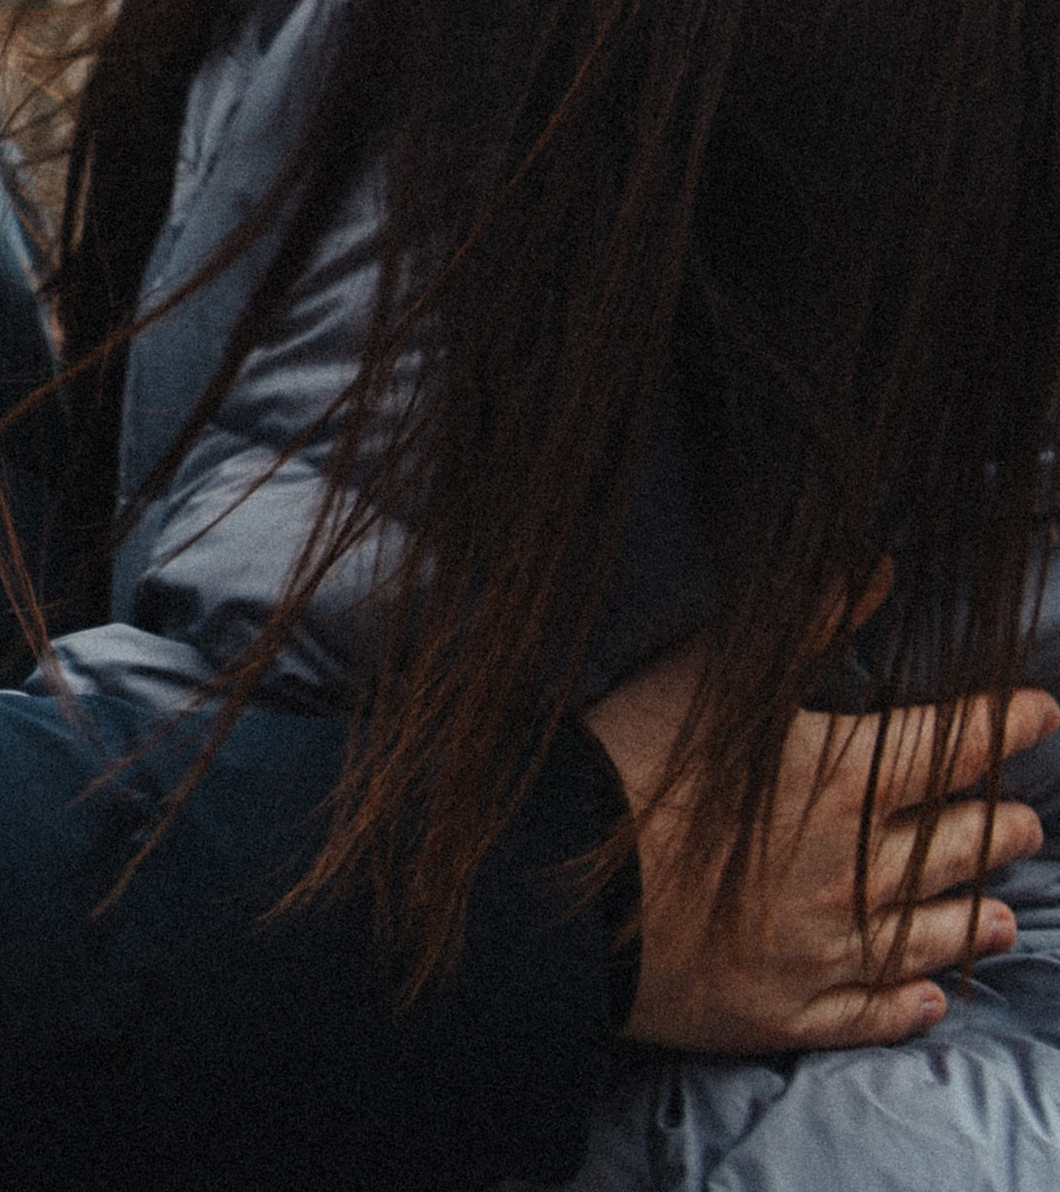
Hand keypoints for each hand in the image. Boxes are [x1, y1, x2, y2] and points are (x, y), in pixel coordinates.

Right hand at [586, 639, 1056, 1053]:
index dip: (1000, 725)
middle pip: (948, 847)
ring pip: (923, 937)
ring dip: (970, 922)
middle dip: (995, 829)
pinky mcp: (783, 1009)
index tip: (1043, 711)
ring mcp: (823, 951)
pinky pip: (866, 1014)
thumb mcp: (717, 670)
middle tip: (1029, 824)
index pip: (947, 747)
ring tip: (1005, 915)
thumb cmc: (637, 763)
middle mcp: (851, 871)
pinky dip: (907, 1005)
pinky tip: (931, 1001)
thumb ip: (808, 618)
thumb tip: (879, 565)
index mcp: (839, 781)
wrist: (568, 888)